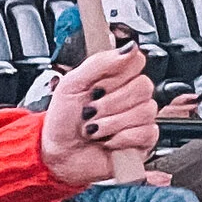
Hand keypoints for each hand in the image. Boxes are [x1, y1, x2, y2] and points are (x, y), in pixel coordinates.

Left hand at [39, 39, 160, 187]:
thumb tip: (129, 48)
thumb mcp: (71, 84)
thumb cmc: (61, 121)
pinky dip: (121, 138)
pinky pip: (146, 132)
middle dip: (110, 102)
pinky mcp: (142, 141)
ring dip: (111, 122)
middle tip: (90, 111)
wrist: (55, 154)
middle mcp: (130, 96)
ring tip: (93, 129)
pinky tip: (106, 141)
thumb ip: (100, 62)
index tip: (96, 86)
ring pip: (145, 110)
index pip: (137, 61)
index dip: (116, 75)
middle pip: (144, 86)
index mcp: (115, 78)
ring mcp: (138, 118)